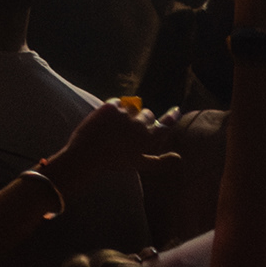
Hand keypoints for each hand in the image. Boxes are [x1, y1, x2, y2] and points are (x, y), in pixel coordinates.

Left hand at [46, 96, 166, 191]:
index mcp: (148, 140)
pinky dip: (113, 108)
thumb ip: (159, 161)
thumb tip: (179, 157)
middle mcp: (139, 126)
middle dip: (141, 119)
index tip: (176, 110)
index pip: (164, 125)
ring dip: (126, 113)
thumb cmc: (113, 161)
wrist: (86, 155)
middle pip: (147, 114)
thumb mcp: (138, 164)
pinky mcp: (111, 107)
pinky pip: (117, 102)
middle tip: (128, 130)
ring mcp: (125, 115)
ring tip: (114, 128)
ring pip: (132, 107)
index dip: (171, 117)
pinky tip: (106, 121)